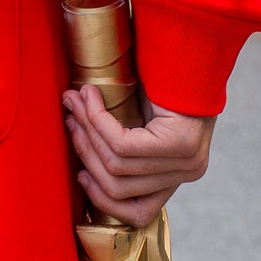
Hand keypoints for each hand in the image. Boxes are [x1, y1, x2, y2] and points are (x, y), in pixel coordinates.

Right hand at [62, 85, 213, 229]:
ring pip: (116, 165)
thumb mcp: (140, 120)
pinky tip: (89, 98)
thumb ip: (119, 142)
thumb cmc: (164, 81)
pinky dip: (98, 121)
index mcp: (180, 176)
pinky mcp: (179, 143)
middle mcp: (188, 173)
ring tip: (74, 103)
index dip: (102, 198)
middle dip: (85, 151)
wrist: (193, 48)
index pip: (138, 212)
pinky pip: (122, 144)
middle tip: (68, 118)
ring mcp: (187, 161)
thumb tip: (75, 139)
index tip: (80, 174)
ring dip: (87, 132)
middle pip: (119, 186)